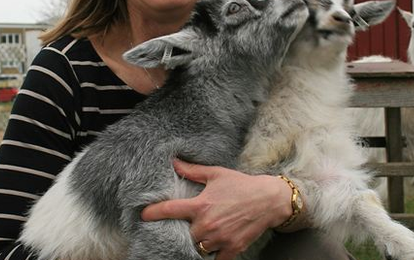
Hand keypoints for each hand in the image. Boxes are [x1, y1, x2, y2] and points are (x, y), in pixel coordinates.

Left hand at [141, 159, 292, 259]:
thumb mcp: (216, 174)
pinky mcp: (232, 249)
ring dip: (199, 243)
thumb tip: (174, 162)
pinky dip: (213, 255)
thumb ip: (193, 171)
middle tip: (188, 226)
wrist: (269, 199)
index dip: (154, 213)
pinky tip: (214, 248)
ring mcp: (220, 239)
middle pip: (184, 235)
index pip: (170, 210)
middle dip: (184, 231)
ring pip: (198, 248)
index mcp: (201, 205)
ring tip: (204, 235)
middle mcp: (207, 224)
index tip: (143, 215)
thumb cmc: (242, 185)